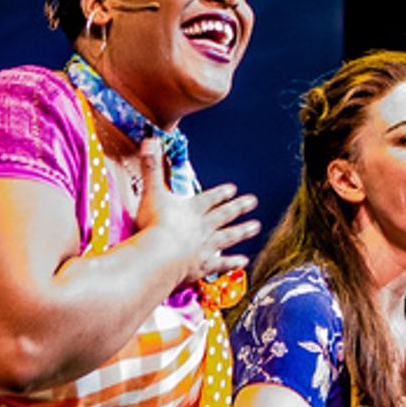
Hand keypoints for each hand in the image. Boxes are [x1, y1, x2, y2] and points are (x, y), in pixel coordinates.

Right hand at [135, 151, 259, 284]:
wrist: (161, 255)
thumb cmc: (155, 224)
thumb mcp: (152, 192)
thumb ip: (151, 168)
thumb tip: (149, 140)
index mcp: (192, 208)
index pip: (210, 198)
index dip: (221, 193)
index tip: (233, 189)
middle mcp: (204, 226)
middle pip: (224, 214)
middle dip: (238, 207)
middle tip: (253, 201)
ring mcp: (206, 246)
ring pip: (229, 236)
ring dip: (242, 231)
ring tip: (256, 226)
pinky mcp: (204, 266)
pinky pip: (222, 264)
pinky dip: (233, 262)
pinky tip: (244, 261)